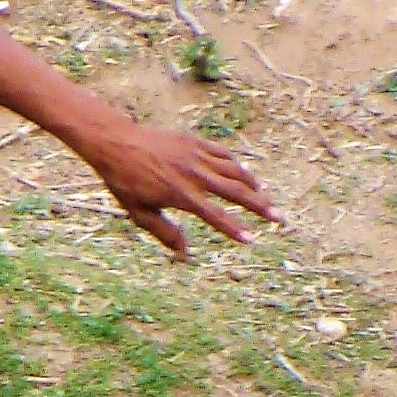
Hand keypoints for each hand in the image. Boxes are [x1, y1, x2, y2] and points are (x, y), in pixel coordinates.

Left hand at [78, 119, 281, 256]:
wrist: (117, 142)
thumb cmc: (125, 181)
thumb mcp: (140, 213)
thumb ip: (165, 233)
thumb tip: (185, 254)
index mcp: (181, 195)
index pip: (216, 216)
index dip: (235, 230)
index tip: (252, 240)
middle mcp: (194, 175)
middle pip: (236, 191)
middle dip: (260, 206)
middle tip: (279, 218)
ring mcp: (196, 156)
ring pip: (235, 170)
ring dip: (253, 185)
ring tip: (265, 198)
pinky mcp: (195, 142)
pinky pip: (223, 154)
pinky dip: (236, 165)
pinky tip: (243, 174)